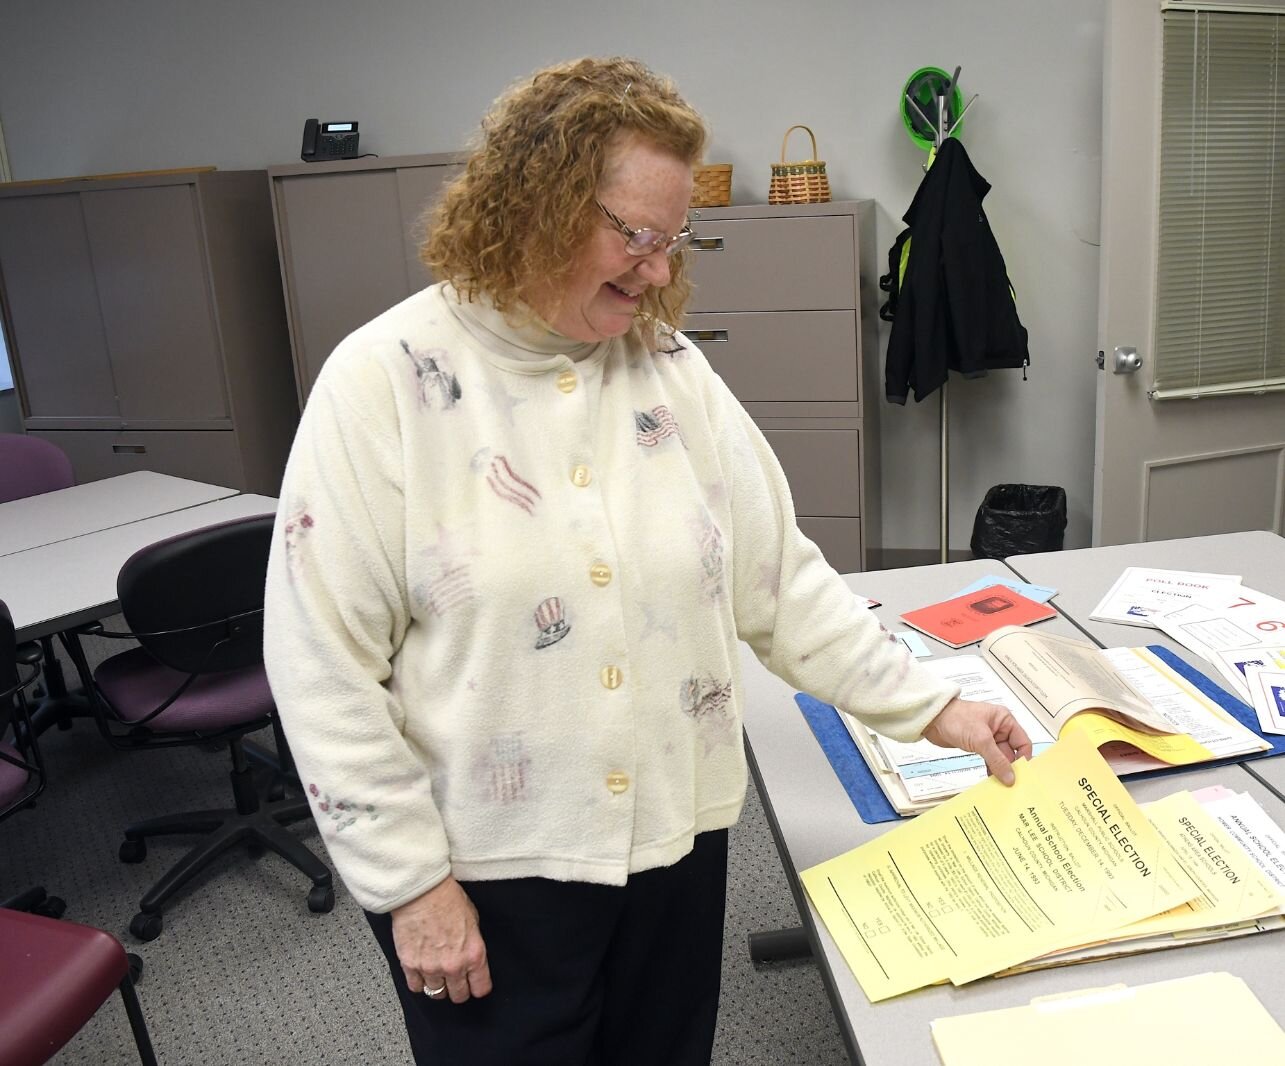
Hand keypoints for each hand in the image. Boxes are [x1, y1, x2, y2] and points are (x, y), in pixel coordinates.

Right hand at [391, 875, 492, 1003]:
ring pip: (436, 994)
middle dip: (458, 990)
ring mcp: (430, 968)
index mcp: (473, 954)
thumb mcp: (473, 919)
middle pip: (458, 996)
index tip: (474, 985)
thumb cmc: (447, 898)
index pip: (481, 988)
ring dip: (438, 987)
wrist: (421, 891)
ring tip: (437, 976)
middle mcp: (453, 965)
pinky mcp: (410, 965)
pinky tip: (421, 973)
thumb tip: (469, 953)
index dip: (478, 987)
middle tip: (455, 982)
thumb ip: (472, 942)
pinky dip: (418, 983)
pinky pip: (415, 987)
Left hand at [922, 697, 1032, 785]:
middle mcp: (998, 729)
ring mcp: (987, 738)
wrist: (932, 719)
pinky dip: (991, 769)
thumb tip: (1010, 777)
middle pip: (1012, 752)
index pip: (1023, 742)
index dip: (1024, 758)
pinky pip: (989, 760)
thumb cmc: (956, 718)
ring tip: (1002, 785)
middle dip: (1011, 768)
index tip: (1022, 775)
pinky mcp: (977, 746)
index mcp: (1004, 720)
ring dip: (1000, 770)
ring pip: (1000, 758)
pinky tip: (991, 780)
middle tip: (1012, 785)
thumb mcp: (980, 739)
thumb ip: (997, 759)